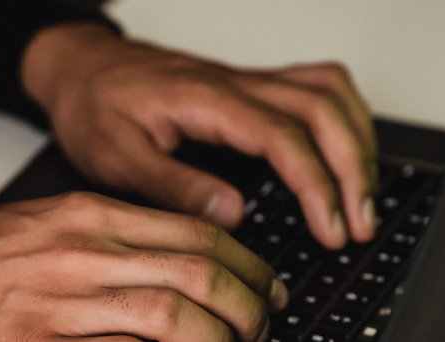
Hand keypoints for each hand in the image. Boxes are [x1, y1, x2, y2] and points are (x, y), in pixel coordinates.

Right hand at [0, 192, 287, 341]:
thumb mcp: (46, 225)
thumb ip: (113, 239)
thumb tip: (178, 262)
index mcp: (86, 215)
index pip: (195, 232)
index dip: (247, 262)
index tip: (265, 283)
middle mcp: (81, 253)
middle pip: (199, 273)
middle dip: (248, 304)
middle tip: (262, 322)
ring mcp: (63, 305)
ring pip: (175, 318)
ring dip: (221, 337)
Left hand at [21, 23, 376, 248]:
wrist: (82, 68)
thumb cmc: (93, 104)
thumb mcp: (115, 155)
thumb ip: (173, 185)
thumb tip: (231, 214)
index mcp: (204, 99)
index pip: (283, 137)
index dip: (318, 185)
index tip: (333, 228)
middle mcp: (235, 84)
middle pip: (323, 109)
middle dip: (355, 169)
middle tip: (360, 223)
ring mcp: (246, 81)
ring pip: (329, 91)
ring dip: (358, 140)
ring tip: (363, 194)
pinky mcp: (249, 87)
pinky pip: (316, 88)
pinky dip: (343, 120)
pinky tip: (342, 152)